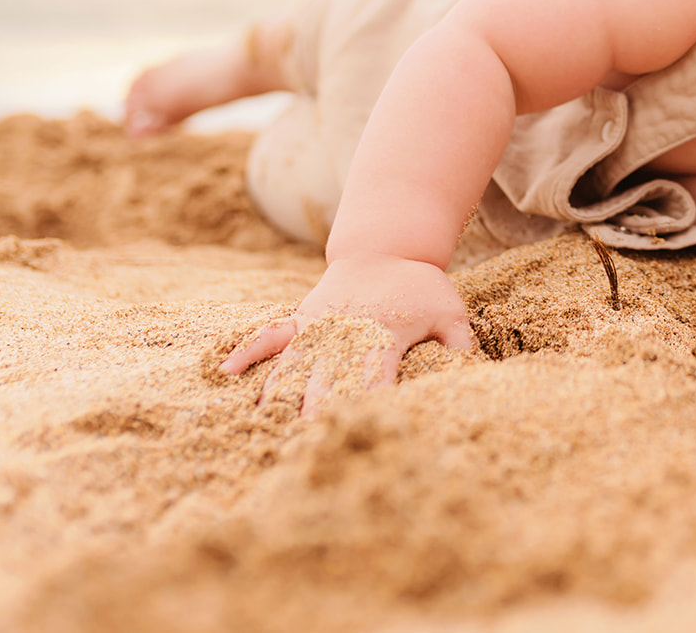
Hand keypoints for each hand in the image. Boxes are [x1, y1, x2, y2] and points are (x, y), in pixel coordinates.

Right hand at [221, 254, 479, 416]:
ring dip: (279, 395)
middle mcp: (344, 332)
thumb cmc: (422, 287)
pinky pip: (269, 334)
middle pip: (325, 379)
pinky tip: (225, 372)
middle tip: (303, 448)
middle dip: (315, 413)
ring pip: (292, 364)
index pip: (373, 379)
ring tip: (263, 428)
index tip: (355, 433)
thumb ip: (459, 345)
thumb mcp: (451, 313)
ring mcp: (317, 325)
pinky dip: (247, 350)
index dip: (364, 407)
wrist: (388, 248)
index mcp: (382, 335)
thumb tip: (470, 373)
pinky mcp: (300, 319)